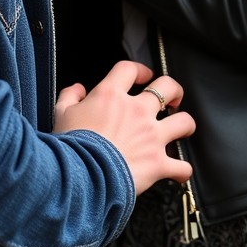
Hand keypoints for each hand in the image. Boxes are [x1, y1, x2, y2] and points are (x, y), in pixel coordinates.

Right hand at [54, 61, 194, 193]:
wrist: (81, 177)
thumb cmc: (70, 146)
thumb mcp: (61, 114)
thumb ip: (70, 96)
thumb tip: (78, 89)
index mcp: (111, 96)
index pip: (129, 69)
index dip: (139, 70)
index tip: (142, 76)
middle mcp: (136, 111)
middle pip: (167, 87)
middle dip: (173, 90)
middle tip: (172, 98)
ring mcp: (151, 136)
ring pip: (183, 121)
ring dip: (185, 125)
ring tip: (182, 128)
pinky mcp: (158, 163)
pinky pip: (181, 167)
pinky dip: (181, 171)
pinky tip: (178, 172)